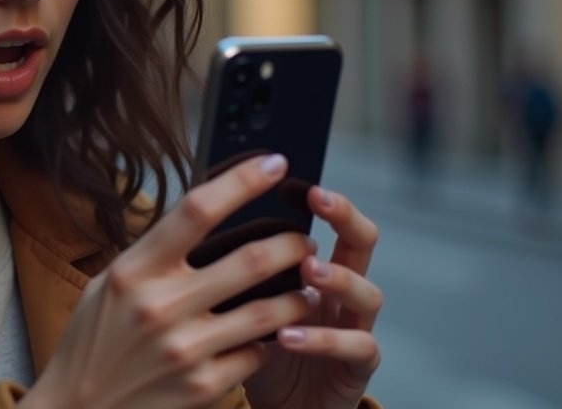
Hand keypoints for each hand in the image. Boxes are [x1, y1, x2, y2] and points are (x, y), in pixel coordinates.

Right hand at [23, 154, 320, 408]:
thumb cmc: (95, 339)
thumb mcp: (109, 283)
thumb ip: (155, 252)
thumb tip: (206, 211)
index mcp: (133, 271)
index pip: (198, 210)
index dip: (243, 181)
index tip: (274, 164)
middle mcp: (160, 307)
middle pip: (251, 259)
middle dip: (292, 244)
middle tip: (305, 240)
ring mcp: (185, 350)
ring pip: (270, 311)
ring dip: (299, 293)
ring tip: (307, 283)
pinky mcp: (204, 387)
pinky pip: (257, 353)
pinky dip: (272, 339)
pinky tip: (274, 332)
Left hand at [242, 187, 381, 408]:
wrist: (274, 404)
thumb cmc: (252, 345)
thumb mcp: (238, 299)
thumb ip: (232, 265)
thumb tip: (193, 218)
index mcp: (317, 267)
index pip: (328, 219)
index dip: (316, 196)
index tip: (288, 176)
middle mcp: (342, 292)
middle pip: (362, 242)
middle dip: (345, 217)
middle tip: (319, 199)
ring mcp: (355, 327)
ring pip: (367, 293)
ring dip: (338, 278)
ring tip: (308, 269)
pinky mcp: (357, 368)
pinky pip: (356, 347)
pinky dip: (323, 339)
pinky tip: (289, 334)